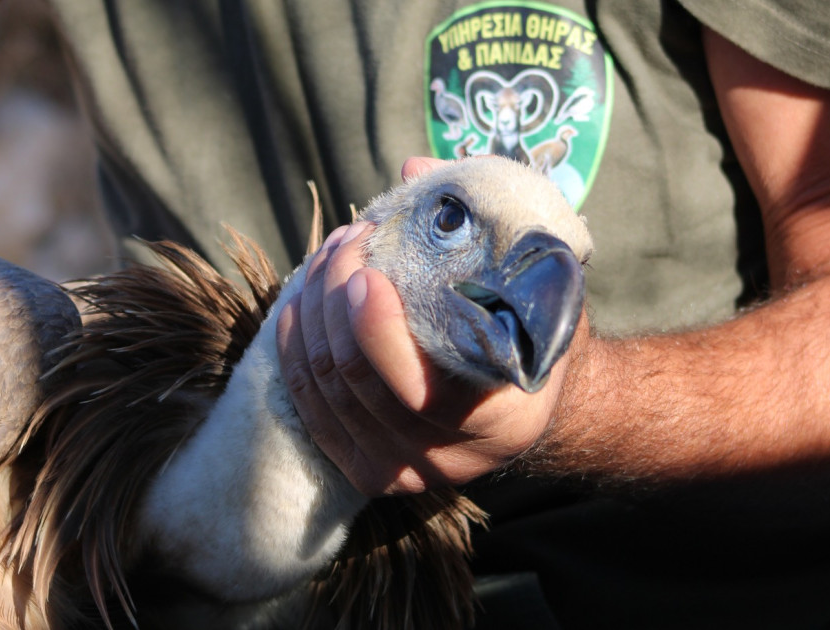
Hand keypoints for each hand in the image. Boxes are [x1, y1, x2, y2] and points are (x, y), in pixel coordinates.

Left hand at [275, 158, 576, 495]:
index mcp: (506, 421)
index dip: (378, 328)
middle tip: (349, 242)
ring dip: (313, 312)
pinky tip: (301, 304)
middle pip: (357, 382)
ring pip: (324, 390)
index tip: (367, 266)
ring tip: (330, 258)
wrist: (523, 398)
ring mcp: (405, 473)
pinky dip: (294, 350)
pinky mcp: (365, 469)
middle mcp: (454, 460)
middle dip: (336, 298)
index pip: (421, 390)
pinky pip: (308, 410)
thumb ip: (492, 230)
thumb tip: (416, 173)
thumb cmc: (533, 329)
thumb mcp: (535, 280)